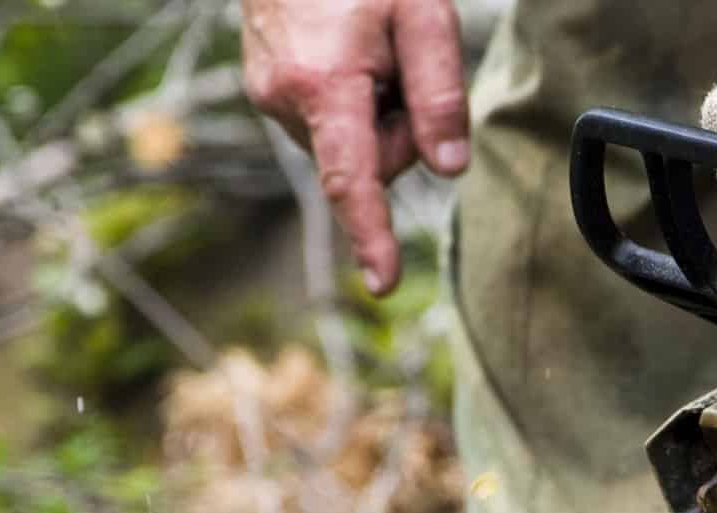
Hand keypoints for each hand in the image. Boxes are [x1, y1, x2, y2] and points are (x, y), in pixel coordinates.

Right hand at [241, 0, 468, 294]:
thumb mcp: (421, 13)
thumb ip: (439, 93)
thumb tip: (450, 168)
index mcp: (321, 85)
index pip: (352, 179)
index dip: (372, 233)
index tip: (383, 282)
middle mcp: (283, 98)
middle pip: (371, 160)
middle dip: (402, 130)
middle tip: (405, 65)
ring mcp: (268, 94)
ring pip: (351, 143)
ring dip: (376, 111)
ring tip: (371, 49)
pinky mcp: (266, 88)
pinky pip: (328, 122)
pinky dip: (351, 101)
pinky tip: (349, 52)